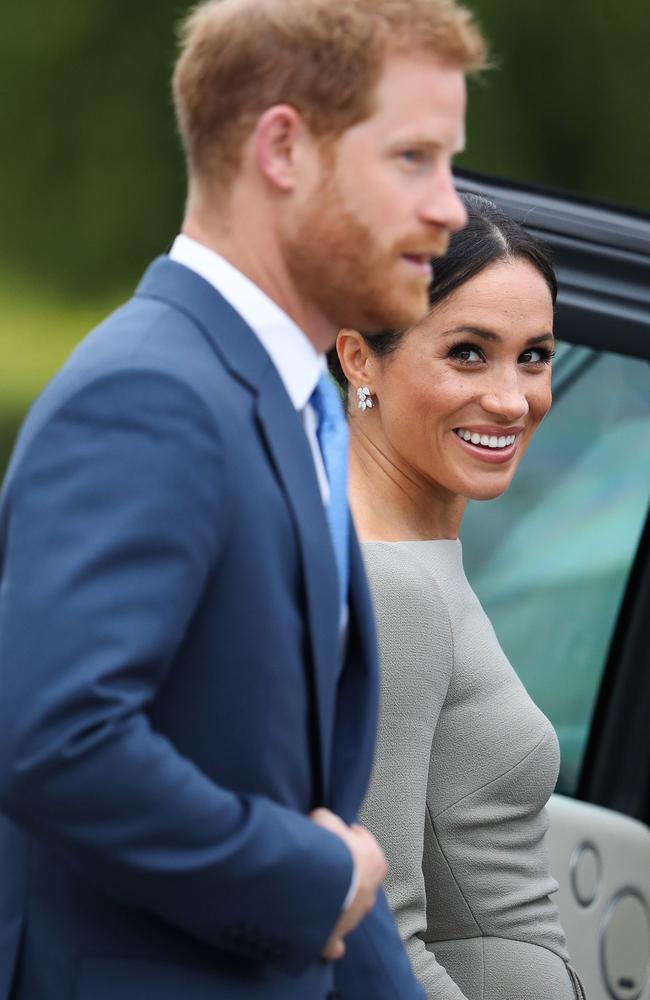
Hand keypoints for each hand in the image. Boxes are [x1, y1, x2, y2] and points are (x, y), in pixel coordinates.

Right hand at [310, 807, 387, 960]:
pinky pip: (335, 944)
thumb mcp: (325, 820)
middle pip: (361, 880)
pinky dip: (331, 943)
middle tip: (325, 866)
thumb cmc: (327, 850)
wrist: (320, 883)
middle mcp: (370, 891)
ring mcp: (355, 916)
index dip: (348, 838)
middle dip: (347, 874)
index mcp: (374, 862)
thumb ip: (327, 820)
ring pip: (351, 911)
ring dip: (340, 904)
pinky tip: (324, 940)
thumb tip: (322, 821)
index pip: (365, 845)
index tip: (335, 836)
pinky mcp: (336, 937)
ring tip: (319, 895)